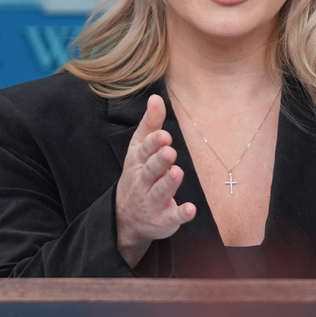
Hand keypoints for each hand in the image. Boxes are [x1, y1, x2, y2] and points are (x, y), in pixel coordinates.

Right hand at [115, 94, 196, 266]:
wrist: (125, 218)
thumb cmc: (138, 174)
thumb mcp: (139, 149)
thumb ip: (150, 124)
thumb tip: (155, 97)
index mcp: (137, 162)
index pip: (144, 150)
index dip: (153, 143)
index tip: (164, 135)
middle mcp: (142, 181)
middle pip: (150, 170)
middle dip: (159, 161)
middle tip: (170, 151)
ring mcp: (151, 201)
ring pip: (159, 191)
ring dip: (168, 183)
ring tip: (177, 172)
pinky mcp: (163, 219)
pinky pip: (172, 217)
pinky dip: (180, 214)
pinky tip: (190, 209)